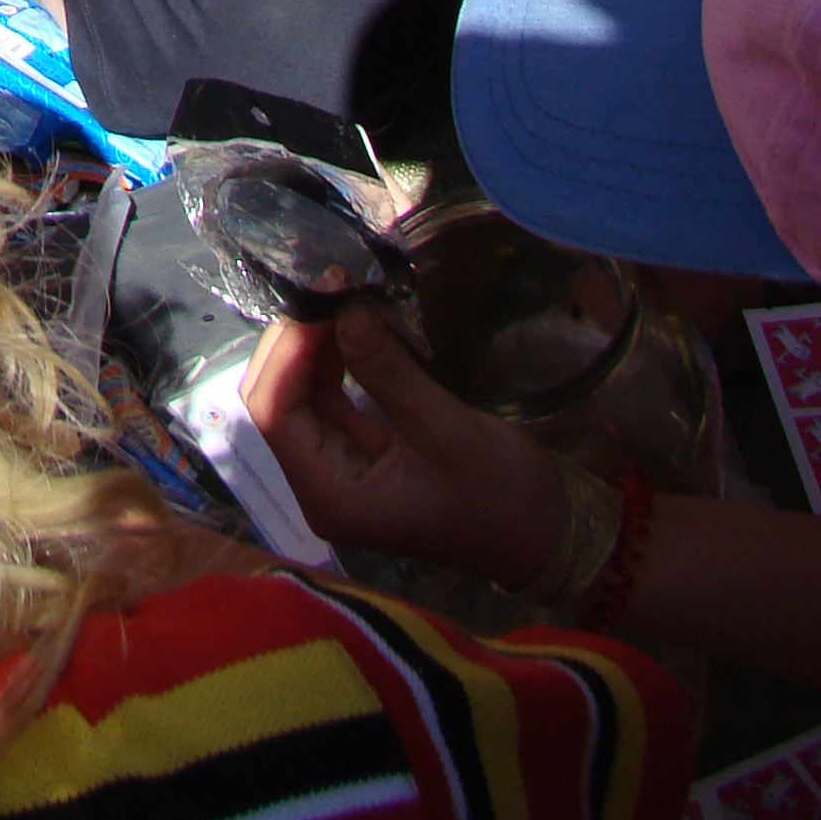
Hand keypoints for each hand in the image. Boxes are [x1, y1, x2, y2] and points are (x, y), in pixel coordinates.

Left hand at [241, 304, 565, 585]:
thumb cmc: (502, 495)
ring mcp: (338, 467)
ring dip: (313, 344)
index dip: (288, 352)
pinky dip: (333, 359)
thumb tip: (345, 309)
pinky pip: (328, 397)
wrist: (545, 534)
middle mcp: (320, 484)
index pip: (275, 415)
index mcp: (331, 496)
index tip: (321, 299)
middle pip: (278, 401)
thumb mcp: (447, 430)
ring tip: (342, 293)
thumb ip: (388, 371)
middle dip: (296, 342)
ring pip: (298, 393)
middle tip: (333, 285)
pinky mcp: (358, 451)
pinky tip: (350, 324)